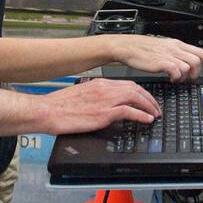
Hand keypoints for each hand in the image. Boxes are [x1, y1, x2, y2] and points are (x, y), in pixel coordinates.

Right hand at [41, 78, 159, 133]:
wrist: (47, 110)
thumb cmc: (59, 106)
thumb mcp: (80, 95)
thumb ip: (95, 96)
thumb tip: (104, 103)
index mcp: (99, 83)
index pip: (127, 84)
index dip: (140, 92)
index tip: (146, 99)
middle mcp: (105, 88)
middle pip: (135, 89)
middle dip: (149, 98)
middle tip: (156, 107)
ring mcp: (105, 100)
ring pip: (136, 97)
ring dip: (149, 106)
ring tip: (156, 114)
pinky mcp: (104, 113)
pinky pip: (129, 111)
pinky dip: (142, 115)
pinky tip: (148, 119)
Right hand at [110, 36, 202, 81]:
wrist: (127, 47)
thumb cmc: (143, 50)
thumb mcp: (163, 49)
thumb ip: (176, 55)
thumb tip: (185, 65)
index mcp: (177, 44)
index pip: (201, 51)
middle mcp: (175, 48)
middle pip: (197, 60)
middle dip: (196, 72)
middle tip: (187, 79)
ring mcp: (169, 54)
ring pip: (189, 66)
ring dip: (185, 76)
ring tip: (176, 79)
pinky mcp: (162, 62)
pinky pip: (177, 71)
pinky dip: (176, 77)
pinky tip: (170, 78)